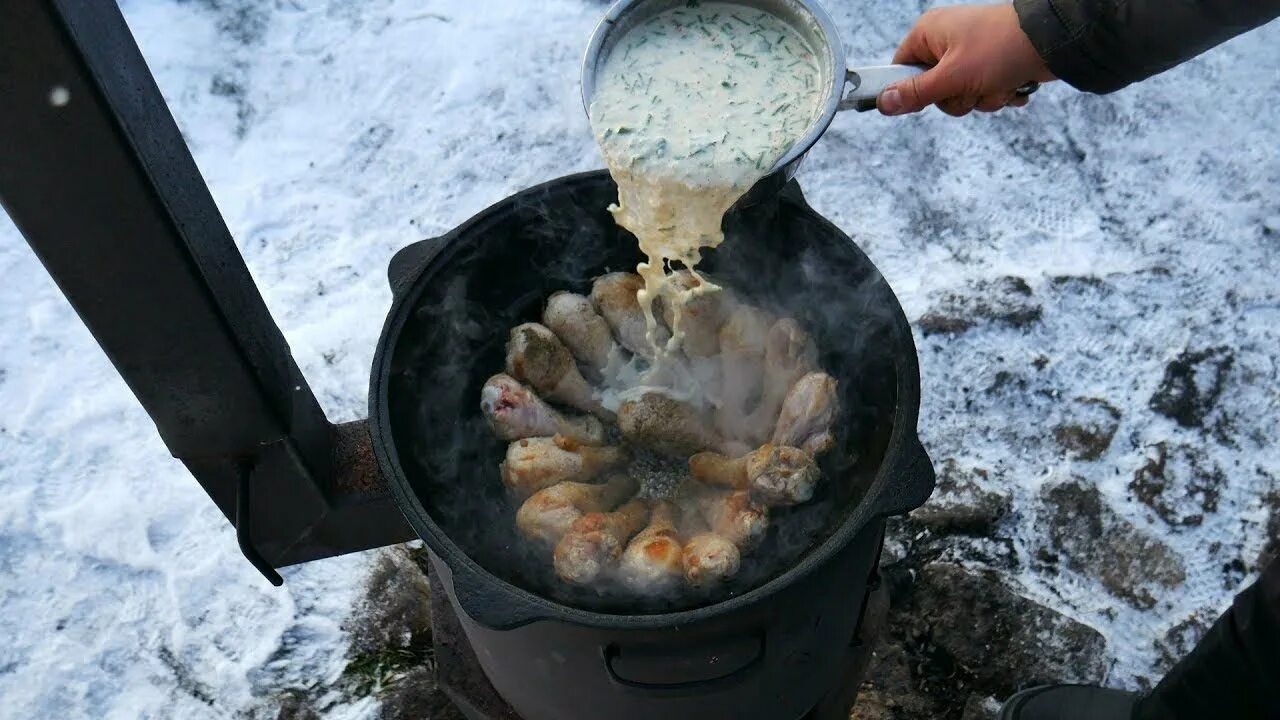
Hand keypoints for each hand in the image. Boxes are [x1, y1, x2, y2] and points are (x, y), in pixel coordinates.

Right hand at [878, 4, 1055, 116]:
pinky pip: (982, 92)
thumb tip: (882, 103)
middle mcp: (947, 41)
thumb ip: (916, 93)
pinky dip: (997, 94)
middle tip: (971, 86)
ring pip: (960, 96)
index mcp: (930, 33)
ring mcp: (970, 54)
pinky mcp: (991, 65)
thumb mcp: (952, 76)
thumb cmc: (1000, 48)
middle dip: (956, 98)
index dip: (911, 88)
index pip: (901, 67)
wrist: (1053, 41)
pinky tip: (1011, 83)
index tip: (928, 95)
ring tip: (997, 82)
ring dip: (980, 98)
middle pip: (932, 89)